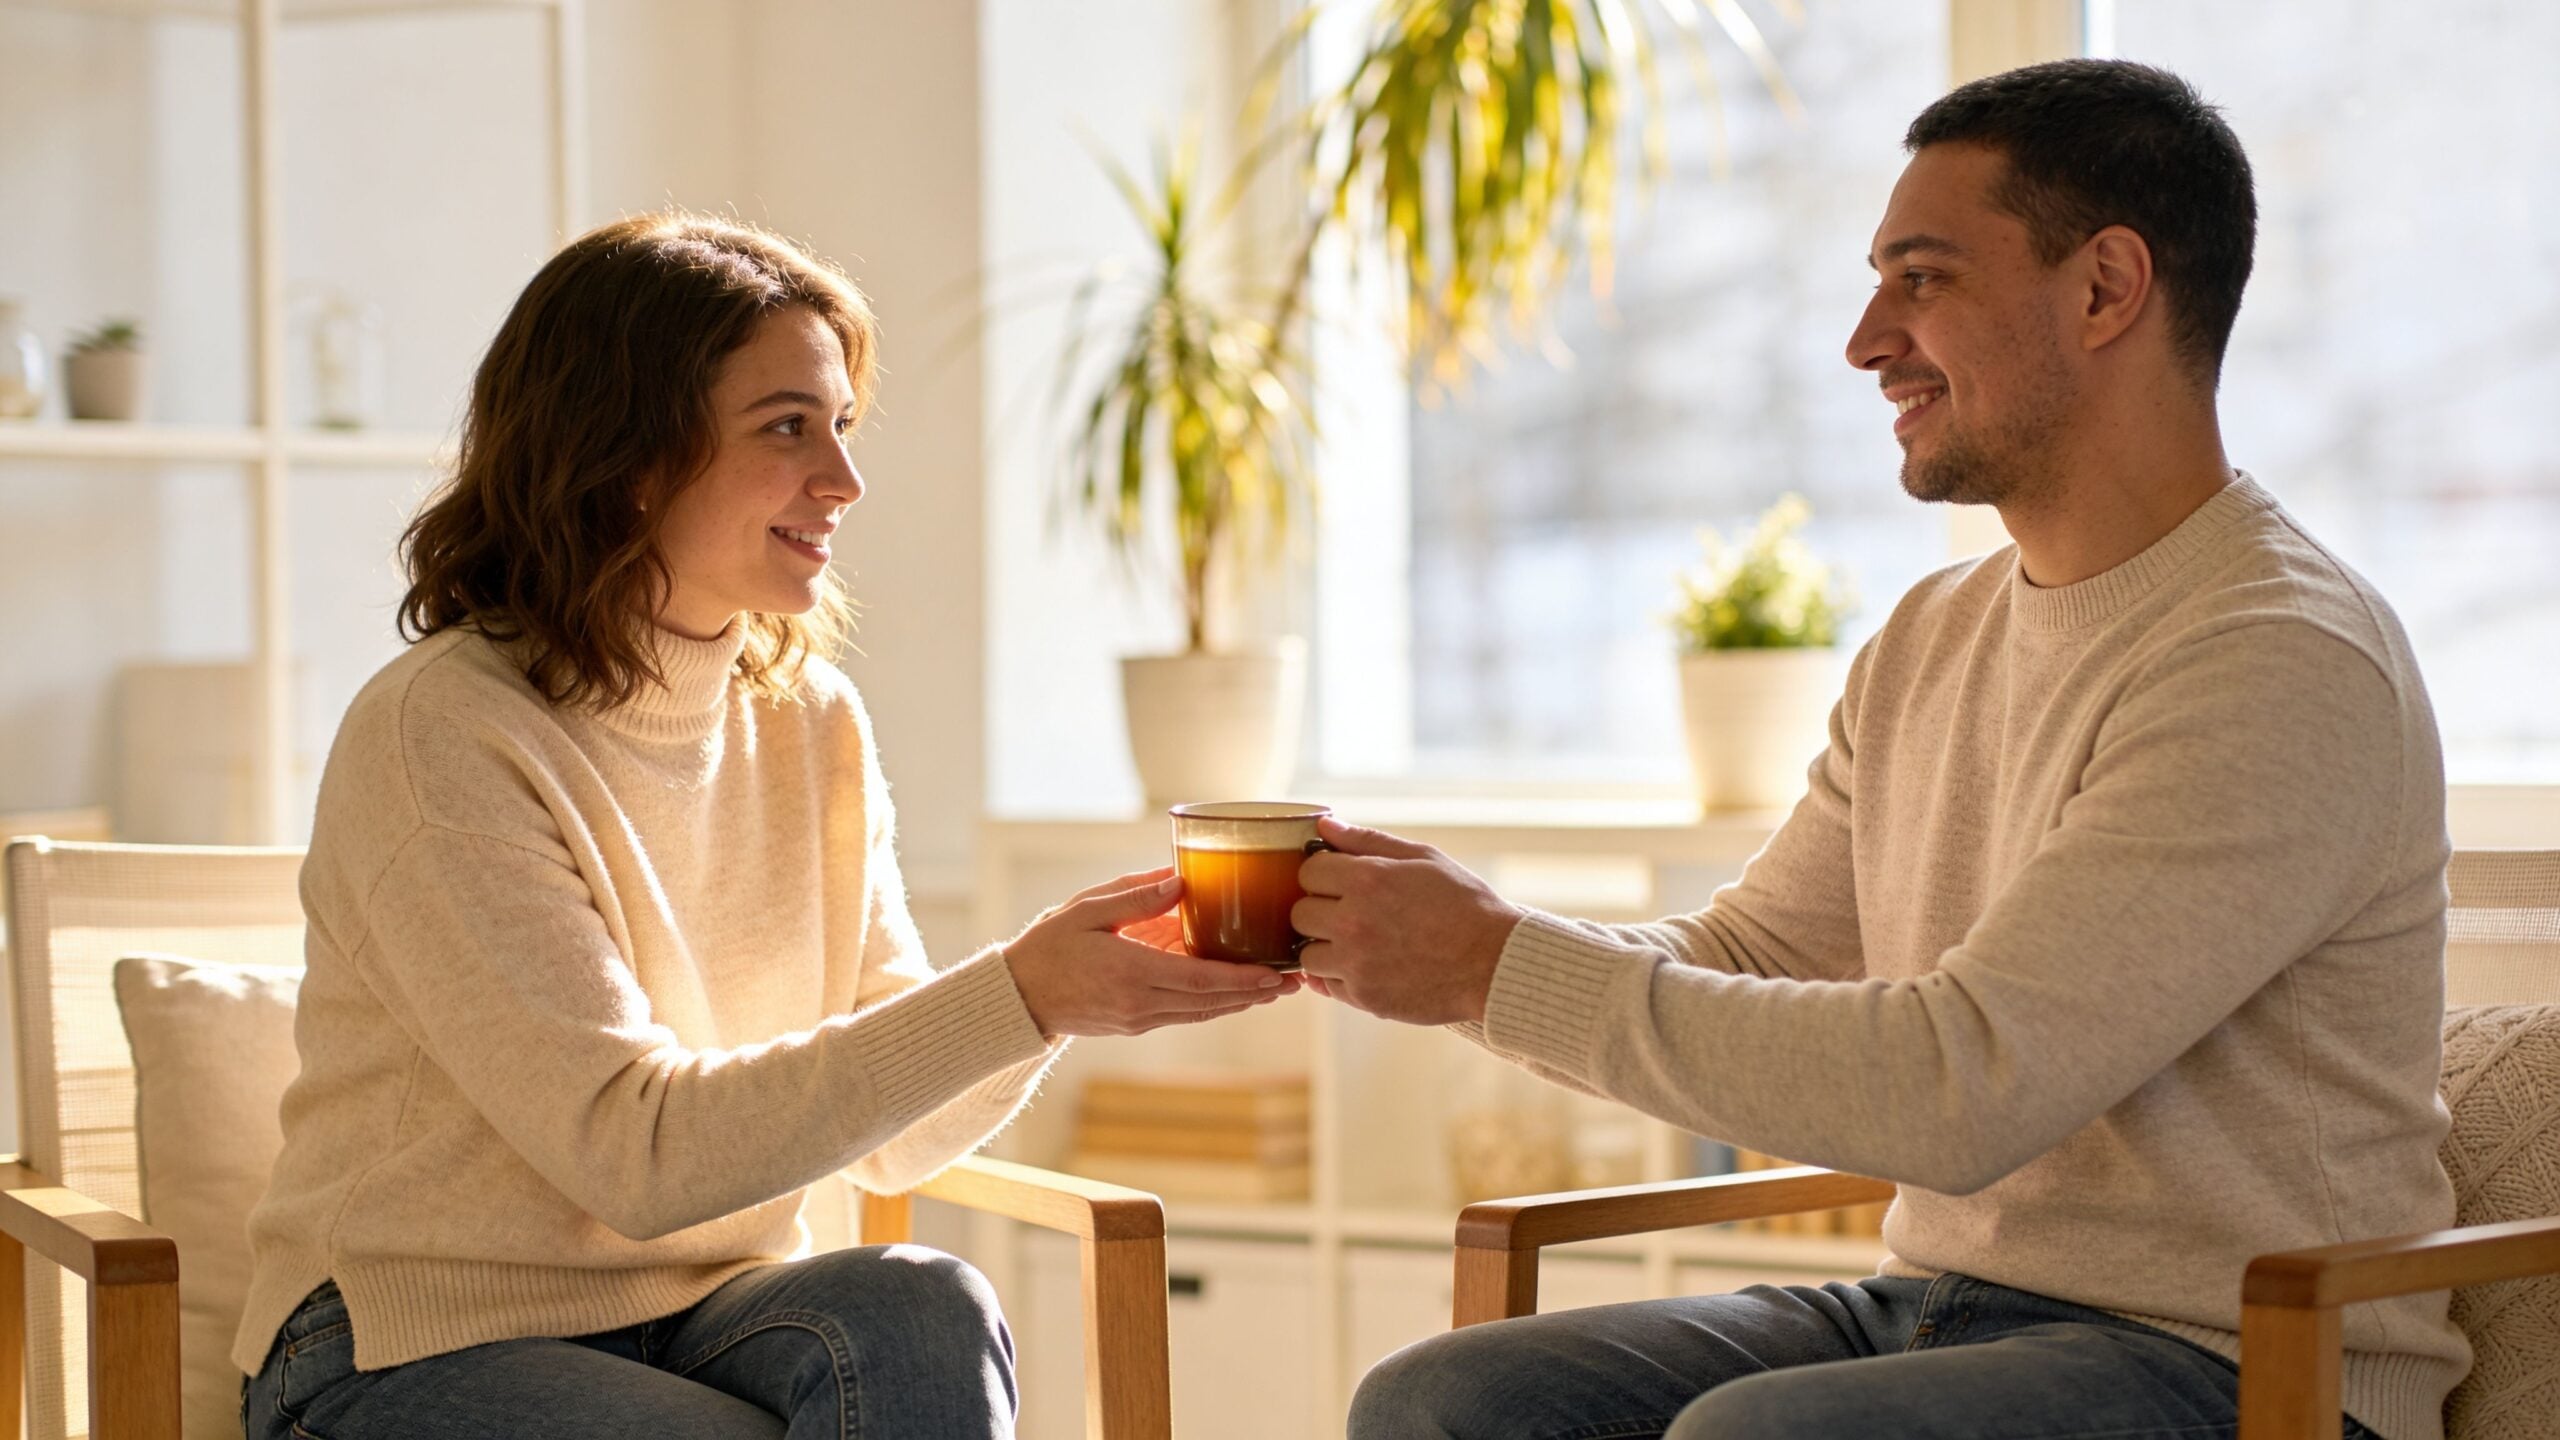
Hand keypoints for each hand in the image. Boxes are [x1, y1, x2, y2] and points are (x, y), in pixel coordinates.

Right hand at [1005, 866, 1299, 1037]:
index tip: (1276, 974)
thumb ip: (1135, 897)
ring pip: (1201, 1012)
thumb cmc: (1049, 946)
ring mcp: (1139, 1018)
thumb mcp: (1087, 911)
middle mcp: (1140, 1002)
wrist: (1018, 996)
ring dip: (1240, 1001)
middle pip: (1210, 1002)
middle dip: (1256, 993)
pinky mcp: (1135, 1024)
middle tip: (1295, 981)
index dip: (1241, 980)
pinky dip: (1214, 1003)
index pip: (1198, 980)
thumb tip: (1182, 882)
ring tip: (1277, 988)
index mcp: (1129, 972)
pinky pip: (1184, 1013)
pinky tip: (1235, 992)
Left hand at [1291, 817, 1523, 1025]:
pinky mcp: (1364, 997)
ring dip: (1324, 946)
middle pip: (1299, 913)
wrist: (1496, 962)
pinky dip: (1339, 976)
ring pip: (1306, 954)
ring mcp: (1357, 964)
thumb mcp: (1423, 858)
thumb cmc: (1464, 905)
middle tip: (1350, 912)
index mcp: (1367, 880)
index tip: (1341, 881)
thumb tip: (1324, 826)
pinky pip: (1327, 985)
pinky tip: (1367, 965)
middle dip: (1319, 909)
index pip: (1308, 871)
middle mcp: (1354, 922)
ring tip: (1358, 943)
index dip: (1324, 874)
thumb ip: (1368, 841)